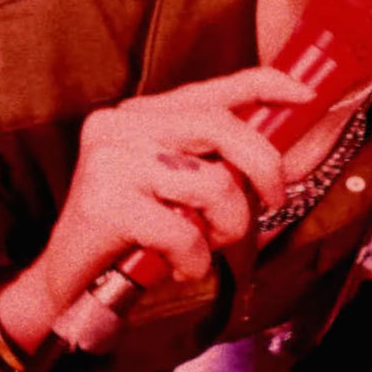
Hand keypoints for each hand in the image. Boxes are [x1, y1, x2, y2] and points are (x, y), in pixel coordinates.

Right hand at [0, 68, 314, 350]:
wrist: (68, 285)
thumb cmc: (133, 237)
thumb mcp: (180, 192)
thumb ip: (219, 165)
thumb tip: (284, 159)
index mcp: (141, 115)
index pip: (213, 89)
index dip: (265, 85)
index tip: (304, 94)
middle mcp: (122, 125)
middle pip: (221, 127)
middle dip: (265, 167)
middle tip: (273, 202)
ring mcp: (110, 160)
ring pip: (213, 183)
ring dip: (226, 227)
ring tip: (205, 245)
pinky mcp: (105, 203)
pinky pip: (184, 230)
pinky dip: (194, 259)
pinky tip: (176, 267)